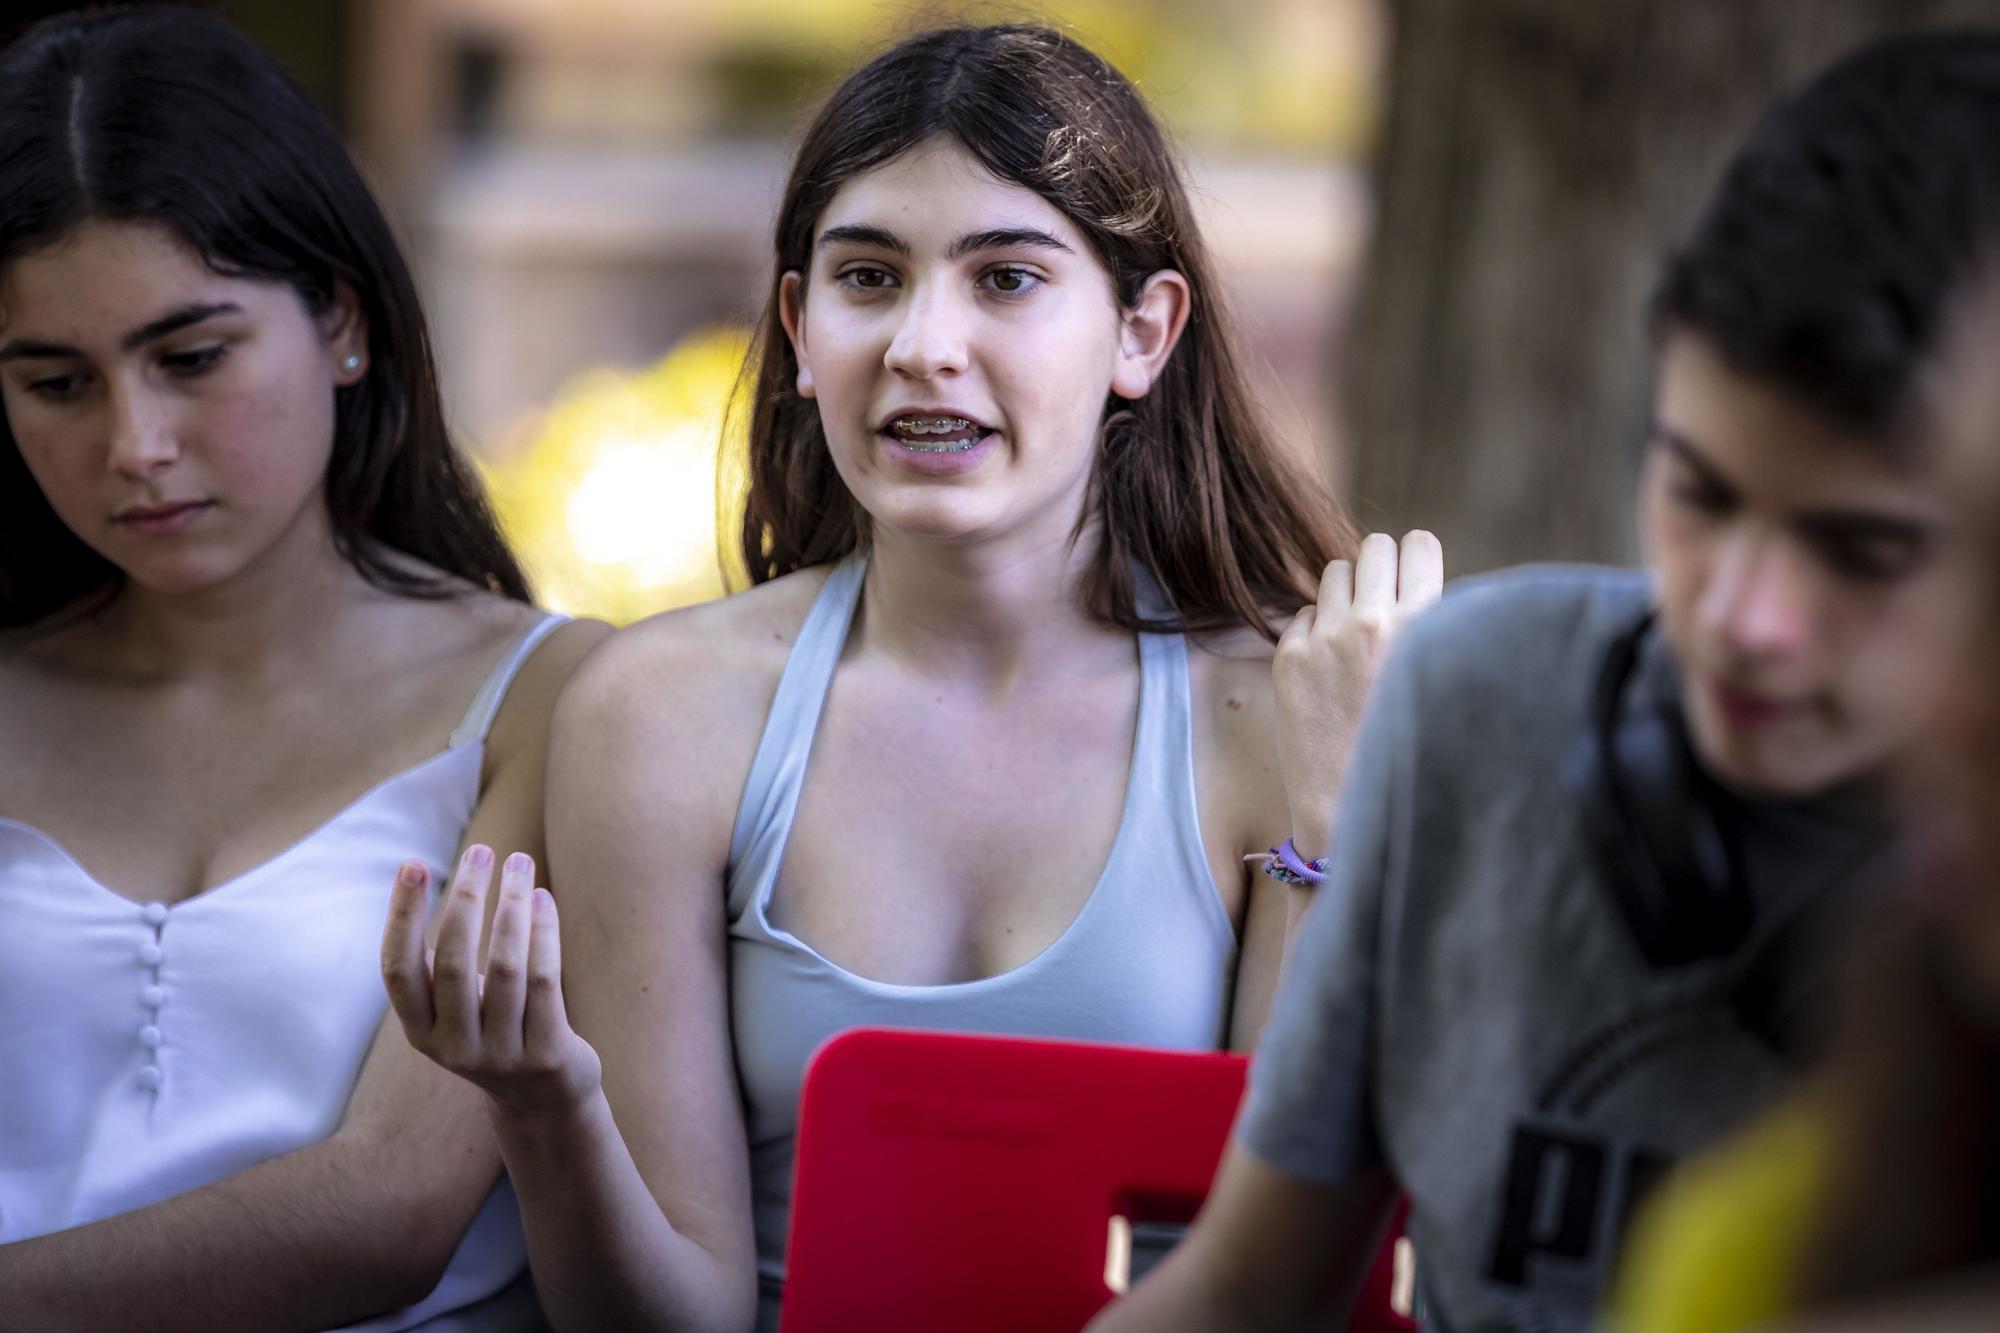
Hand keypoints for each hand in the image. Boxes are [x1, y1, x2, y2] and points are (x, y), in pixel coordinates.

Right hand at [381, 844, 602, 1118]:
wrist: (542, 1100)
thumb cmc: (493, 1030)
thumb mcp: (454, 1008)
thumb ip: (439, 963)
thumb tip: (432, 880)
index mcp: (420, 1031)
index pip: (397, 969)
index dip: (402, 916)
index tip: (412, 864)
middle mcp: (453, 1047)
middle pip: (453, 963)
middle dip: (465, 899)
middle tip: (480, 850)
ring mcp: (500, 1055)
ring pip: (505, 968)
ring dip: (511, 906)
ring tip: (520, 861)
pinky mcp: (545, 1054)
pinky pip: (544, 981)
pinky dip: (544, 933)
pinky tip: (544, 899)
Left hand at [1273, 531, 1443, 861]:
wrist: (1353, 806)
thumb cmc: (1410, 746)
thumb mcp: (1440, 680)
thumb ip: (1431, 626)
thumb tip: (1415, 581)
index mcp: (1422, 625)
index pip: (1419, 544)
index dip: (1416, 561)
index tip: (1414, 582)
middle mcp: (1370, 623)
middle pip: (1374, 547)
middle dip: (1379, 569)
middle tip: (1382, 605)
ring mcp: (1324, 639)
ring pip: (1333, 572)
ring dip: (1345, 594)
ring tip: (1355, 635)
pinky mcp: (1289, 657)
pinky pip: (1303, 613)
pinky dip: (1314, 630)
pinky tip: (1327, 669)